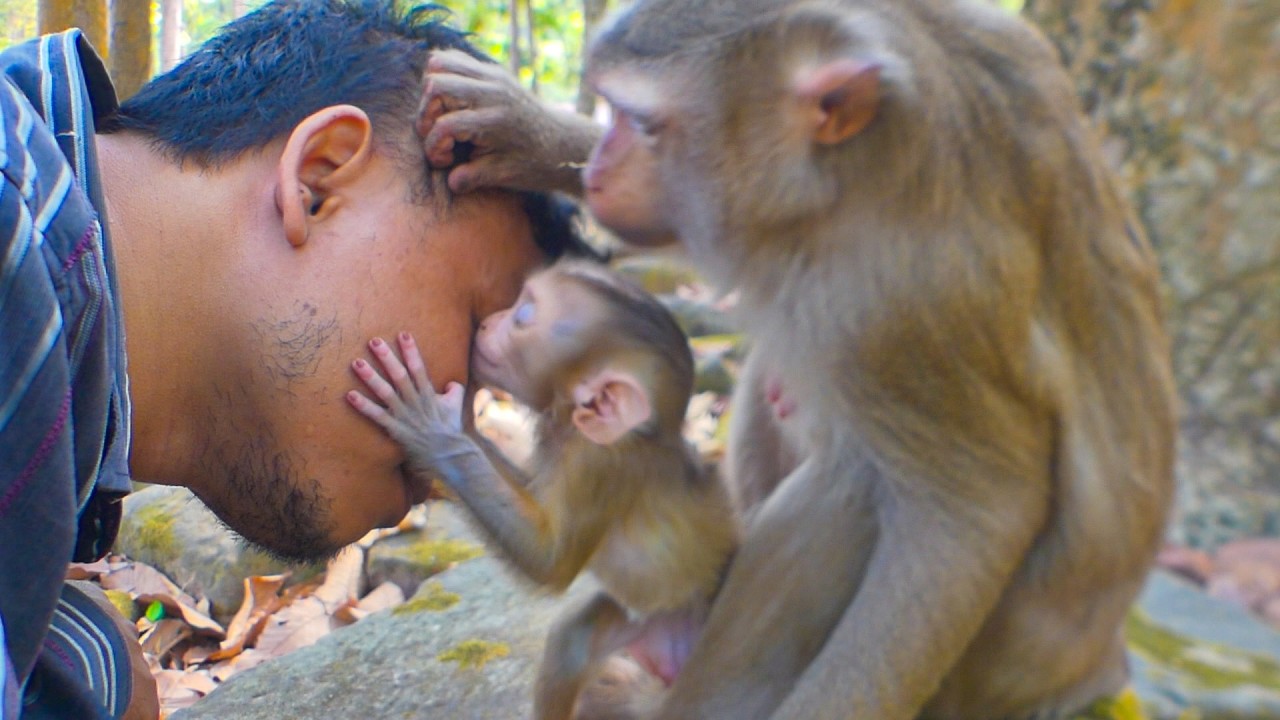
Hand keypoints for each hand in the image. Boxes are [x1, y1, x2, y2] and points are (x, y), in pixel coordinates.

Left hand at [347, 333, 470, 478]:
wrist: (448, 455)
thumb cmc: (450, 429)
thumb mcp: (456, 406)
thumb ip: (454, 390)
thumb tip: (451, 383)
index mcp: (429, 394)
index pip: (419, 368)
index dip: (411, 351)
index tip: (402, 334)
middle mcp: (415, 402)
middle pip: (399, 376)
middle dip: (387, 357)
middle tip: (373, 341)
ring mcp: (404, 415)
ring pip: (385, 393)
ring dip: (370, 377)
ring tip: (356, 363)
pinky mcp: (395, 429)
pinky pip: (376, 416)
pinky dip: (363, 406)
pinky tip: (349, 394)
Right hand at [418, 49, 601, 195]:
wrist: (562, 143)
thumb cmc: (533, 164)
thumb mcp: (504, 176)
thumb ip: (475, 178)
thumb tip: (451, 181)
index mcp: (495, 121)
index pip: (445, 125)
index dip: (434, 146)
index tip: (444, 161)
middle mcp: (493, 93)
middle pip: (436, 84)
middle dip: (426, 112)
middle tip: (437, 133)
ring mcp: (493, 76)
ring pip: (441, 62)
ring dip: (432, 91)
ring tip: (441, 114)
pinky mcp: (494, 71)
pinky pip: (455, 58)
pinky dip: (444, 75)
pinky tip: (451, 101)